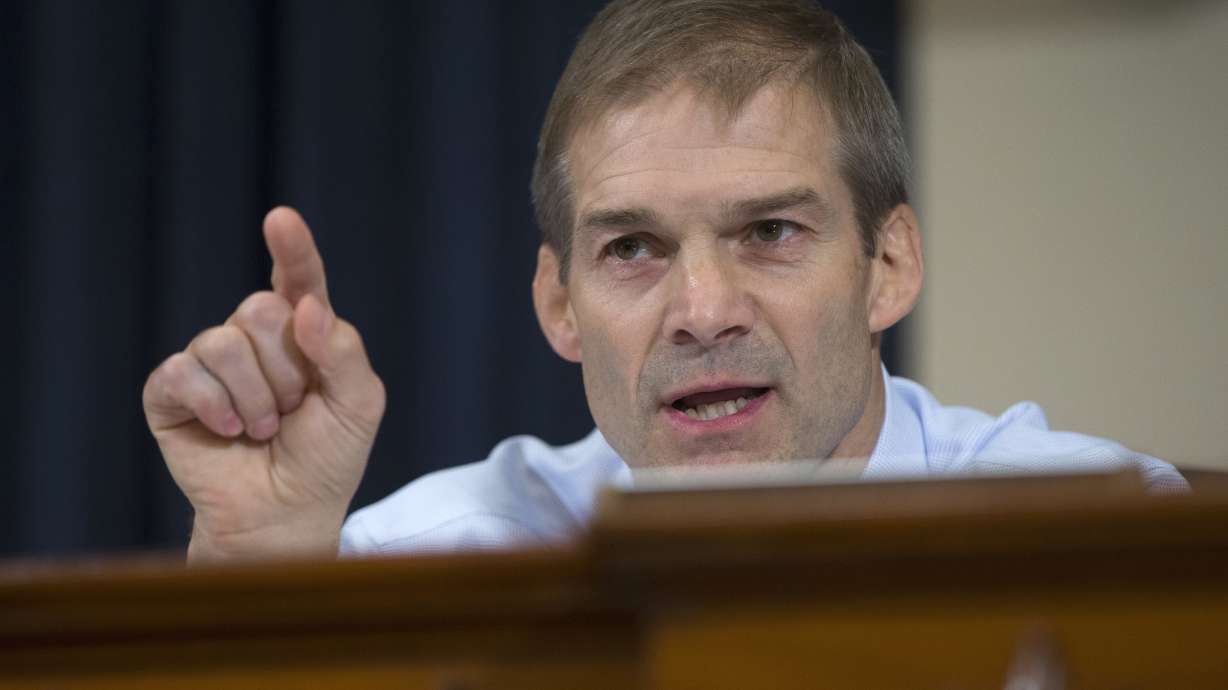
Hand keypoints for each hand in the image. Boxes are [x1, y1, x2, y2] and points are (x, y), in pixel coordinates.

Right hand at [143, 207, 385, 561]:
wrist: (285, 513)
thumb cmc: (327, 458)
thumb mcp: (358, 404)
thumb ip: (341, 350)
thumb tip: (304, 305)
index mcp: (303, 332)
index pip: (298, 279)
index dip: (292, 249)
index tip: (281, 220)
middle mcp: (254, 339)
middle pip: (260, 310)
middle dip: (285, 369)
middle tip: (292, 410)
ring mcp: (210, 362)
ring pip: (224, 341)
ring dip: (254, 398)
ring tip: (263, 429)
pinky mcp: (171, 391)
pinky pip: (184, 371)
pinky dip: (214, 406)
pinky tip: (228, 432)